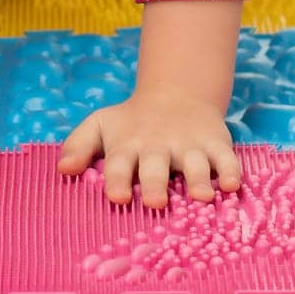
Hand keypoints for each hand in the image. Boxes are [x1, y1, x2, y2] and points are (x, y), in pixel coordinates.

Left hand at [57, 84, 242, 208]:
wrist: (176, 93)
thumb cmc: (131, 122)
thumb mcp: (100, 125)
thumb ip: (78, 145)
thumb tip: (62, 169)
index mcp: (128, 144)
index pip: (119, 162)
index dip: (117, 178)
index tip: (117, 196)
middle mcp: (158, 145)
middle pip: (156, 165)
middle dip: (156, 182)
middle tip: (156, 201)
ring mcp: (189, 144)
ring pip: (195, 163)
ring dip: (198, 179)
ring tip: (200, 196)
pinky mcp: (215, 143)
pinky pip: (226, 157)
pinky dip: (231, 170)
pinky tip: (232, 185)